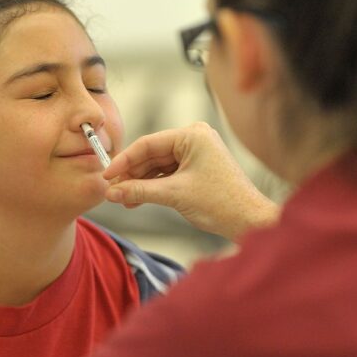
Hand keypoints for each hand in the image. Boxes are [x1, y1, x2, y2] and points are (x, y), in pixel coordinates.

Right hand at [103, 122, 279, 240]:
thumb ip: (139, 191)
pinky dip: (153, 186)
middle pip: (152, 154)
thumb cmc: (222, 203)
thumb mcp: (174, 195)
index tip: (106, 175)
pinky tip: (137, 199)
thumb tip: (111, 193)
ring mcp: (196, 153)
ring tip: (122, 199)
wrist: (250, 222)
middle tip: (112, 190)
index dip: (124, 161)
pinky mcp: (197, 168)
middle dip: (131, 174)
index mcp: (193, 135)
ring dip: (140, 182)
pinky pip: (168, 173)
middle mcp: (195, 139)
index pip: (148, 144)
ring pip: (158, 166)